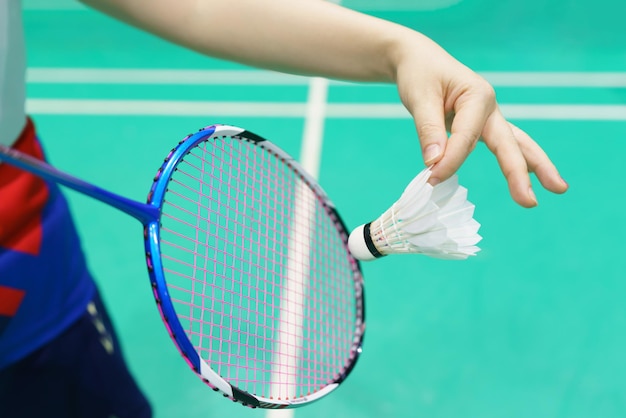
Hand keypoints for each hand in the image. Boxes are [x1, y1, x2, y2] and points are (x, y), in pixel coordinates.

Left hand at [393, 33, 567, 207]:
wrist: (420, 61)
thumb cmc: (420, 75)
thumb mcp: (419, 98)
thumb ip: (428, 130)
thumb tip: (434, 164)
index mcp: (477, 96)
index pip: (467, 137)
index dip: (450, 160)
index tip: (431, 179)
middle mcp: (489, 107)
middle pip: (509, 143)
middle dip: (518, 173)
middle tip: (529, 202)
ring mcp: (489, 116)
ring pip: (515, 144)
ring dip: (533, 168)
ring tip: (557, 188)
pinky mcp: (482, 126)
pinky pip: (503, 145)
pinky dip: (516, 161)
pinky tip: (530, 178)